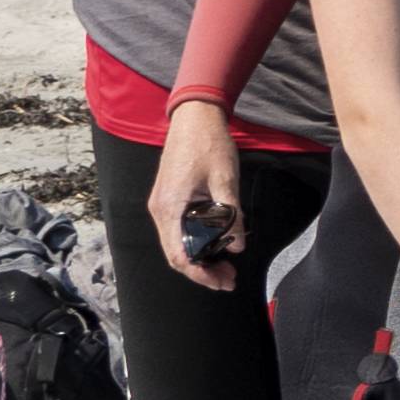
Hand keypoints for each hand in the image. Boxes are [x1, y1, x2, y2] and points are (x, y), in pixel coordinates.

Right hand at [148, 103, 252, 292]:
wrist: (194, 118)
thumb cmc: (209, 144)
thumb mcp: (226, 179)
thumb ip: (231, 214)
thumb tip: (239, 245)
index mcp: (170, 207)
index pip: (179, 255)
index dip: (200, 273)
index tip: (223, 281)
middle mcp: (161, 210)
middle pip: (176, 255)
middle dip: (202, 271)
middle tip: (230, 279)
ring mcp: (163, 206)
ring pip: (176, 245)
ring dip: (199, 260)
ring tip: (226, 268)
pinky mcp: (170, 200)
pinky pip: (179, 232)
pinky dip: (196, 244)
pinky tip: (217, 247)